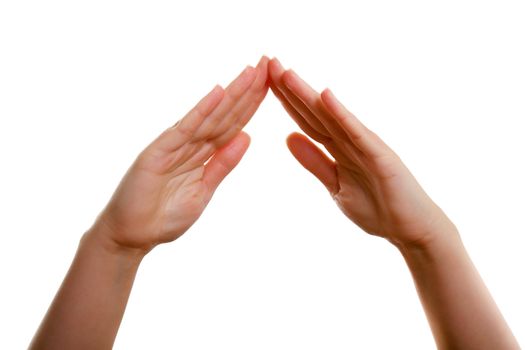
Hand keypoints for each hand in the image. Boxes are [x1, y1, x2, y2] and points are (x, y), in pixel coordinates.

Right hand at [90, 57, 268, 253]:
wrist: (132, 236)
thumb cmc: (165, 216)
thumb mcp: (204, 190)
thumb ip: (223, 164)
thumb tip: (246, 137)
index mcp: (203, 154)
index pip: (233, 124)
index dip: (252, 104)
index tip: (272, 83)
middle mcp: (191, 144)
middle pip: (226, 113)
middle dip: (248, 89)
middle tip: (268, 62)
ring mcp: (174, 145)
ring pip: (210, 115)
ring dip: (232, 93)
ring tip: (252, 71)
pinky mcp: (159, 151)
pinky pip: (185, 128)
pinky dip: (202, 110)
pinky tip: (219, 92)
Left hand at [269, 58, 455, 247]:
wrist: (412, 230)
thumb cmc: (377, 208)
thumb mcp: (335, 185)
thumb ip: (314, 161)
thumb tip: (289, 137)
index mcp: (338, 148)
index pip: (306, 120)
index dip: (285, 101)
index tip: (264, 81)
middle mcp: (350, 140)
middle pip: (314, 111)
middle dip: (290, 89)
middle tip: (268, 62)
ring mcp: (366, 146)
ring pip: (330, 116)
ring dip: (308, 95)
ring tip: (285, 73)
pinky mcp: (380, 156)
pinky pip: (356, 133)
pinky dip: (341, 114)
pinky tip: (324, 95)